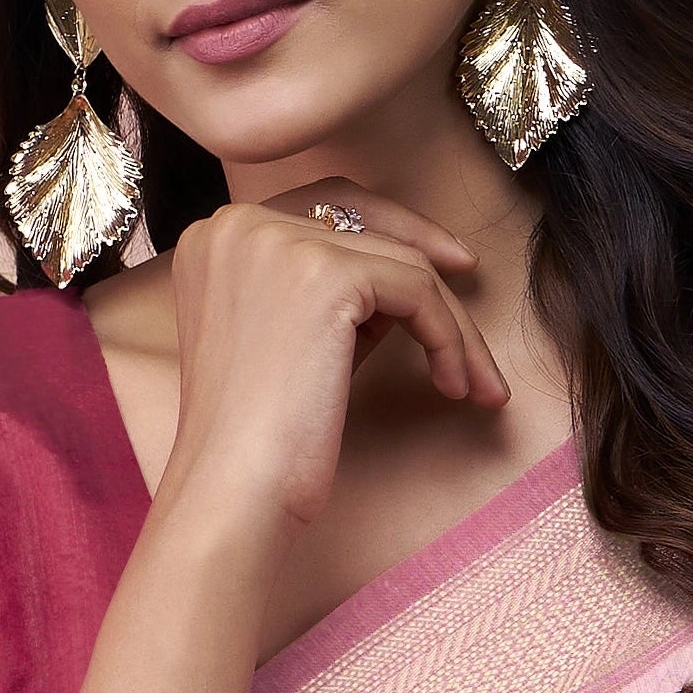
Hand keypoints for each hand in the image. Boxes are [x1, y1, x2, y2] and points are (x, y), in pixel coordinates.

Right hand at [154, 180, 505, 550]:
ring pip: (402, 261)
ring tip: (473, 382)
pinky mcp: (323, 275)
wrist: (232, 490)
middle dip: (429, 264)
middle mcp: (239, 223)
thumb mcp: (292, 342)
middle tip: (474, 298)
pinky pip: (416, 291)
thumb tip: (404, 281)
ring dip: (450, 324)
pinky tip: (454, 384)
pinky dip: (448, 338)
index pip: (323, 202)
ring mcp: (278, 242)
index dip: (392, 226)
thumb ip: (332, 297)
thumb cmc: (258, 439)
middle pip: (366, 220)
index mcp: (218, 236)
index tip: (444, 265)